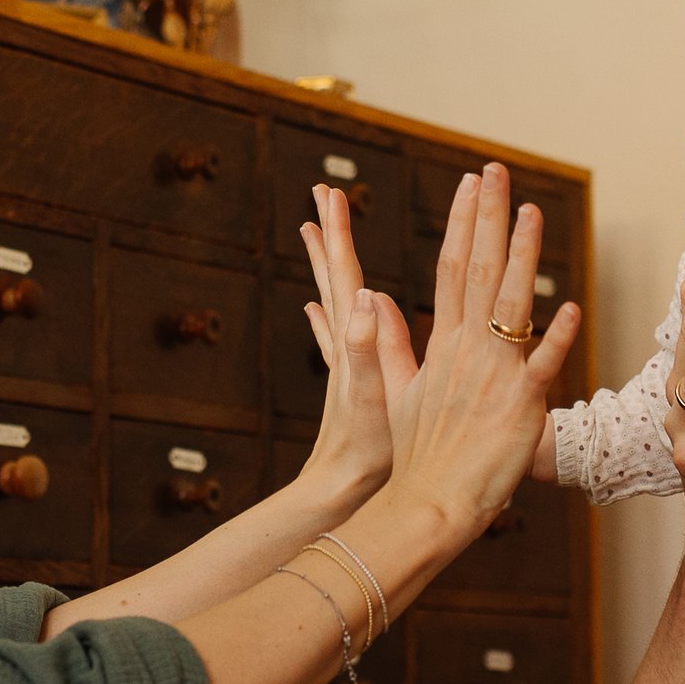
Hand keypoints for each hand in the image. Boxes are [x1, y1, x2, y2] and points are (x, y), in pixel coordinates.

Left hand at [297, 184, 414, 507]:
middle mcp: (344, 343)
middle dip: (330, 233)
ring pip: (333, 297)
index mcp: (354, 341)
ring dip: (326, 263)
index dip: (338, 233)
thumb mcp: (372, 395)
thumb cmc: (365, 451)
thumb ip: (365, 345)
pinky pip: (334, 334)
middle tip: (322, 194)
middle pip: (335, 275)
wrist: (341, 490)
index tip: (331, 194)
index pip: (345, 274)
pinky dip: (326, 312)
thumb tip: (363, 294)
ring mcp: (342, 360)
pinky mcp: (345, 380)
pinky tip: (316, 305)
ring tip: (312, 231)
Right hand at [387, 164, 581, 535]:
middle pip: (478, 270)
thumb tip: (369, 302)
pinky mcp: (519, 406)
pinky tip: (572, 307)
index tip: (470, 186)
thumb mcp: (396, 392)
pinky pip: (541, 366)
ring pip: (511, 304)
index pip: (452, 269)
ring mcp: (494, 376)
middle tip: (496, 172)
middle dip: (488, 217)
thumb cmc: (417, 454)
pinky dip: (556, 337)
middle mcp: (467, 351)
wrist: (429, 502)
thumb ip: (388, 345)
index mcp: (442, 345)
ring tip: (532, 212)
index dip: (463, 223)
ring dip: (523, 256)